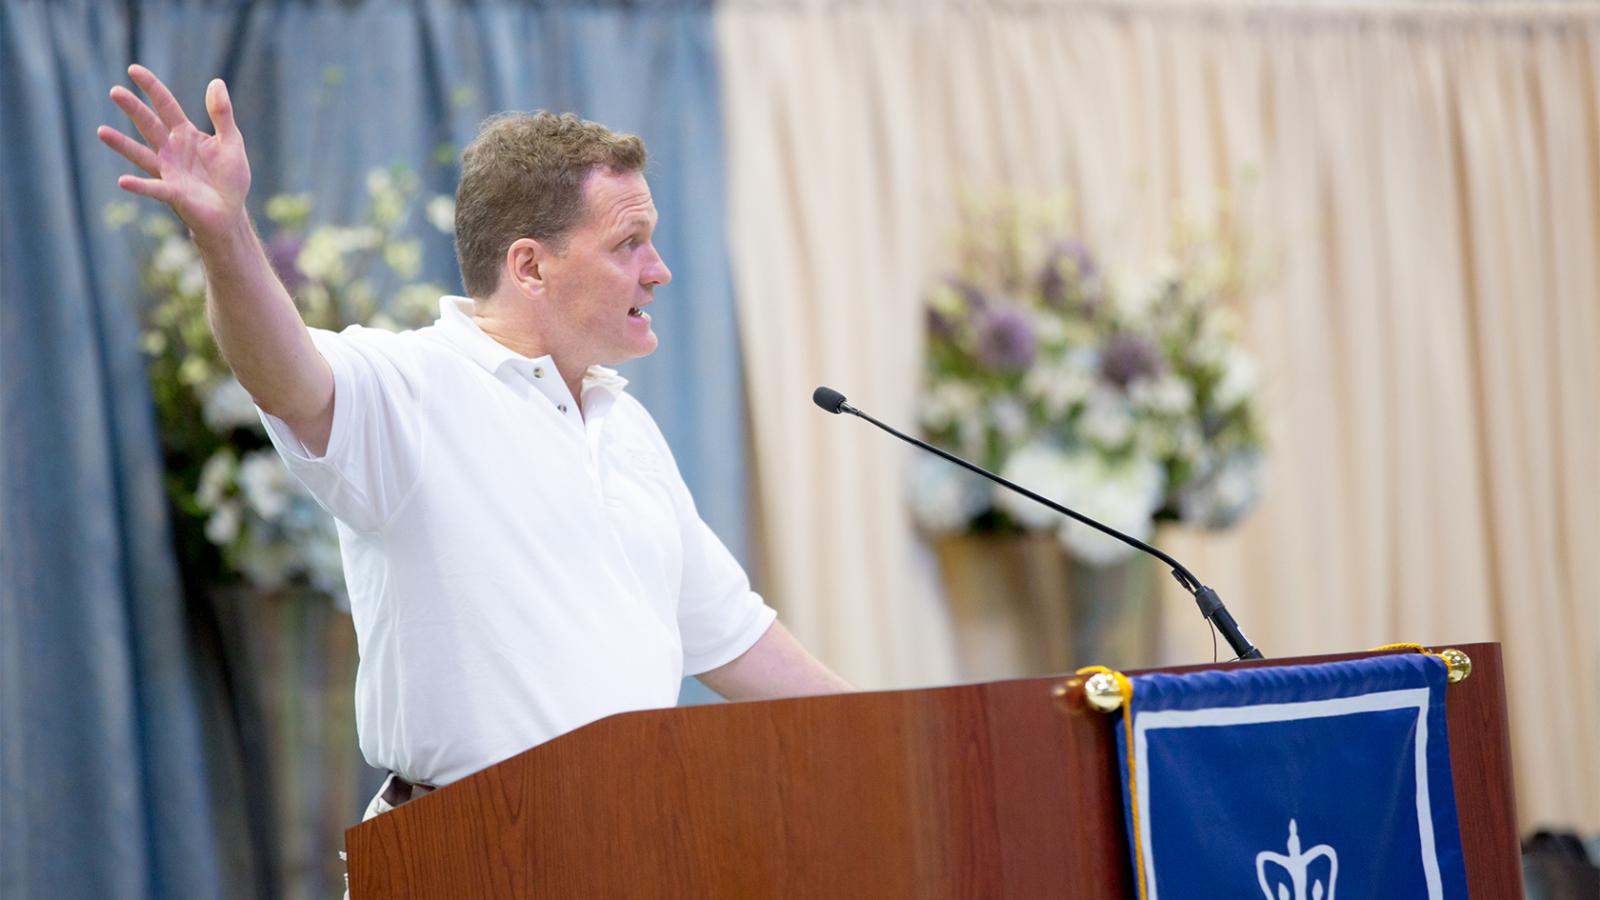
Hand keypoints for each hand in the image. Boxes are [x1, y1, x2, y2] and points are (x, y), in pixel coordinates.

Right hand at [98, 65, 250, 237]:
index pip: (166, 106)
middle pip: (149, 125)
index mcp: (185, 134)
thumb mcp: (231, 141)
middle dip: (133, 109)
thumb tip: (216, 82)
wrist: (230, 213)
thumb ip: (222, 114)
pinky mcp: (172, 193)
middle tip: (115, 91)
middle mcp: (171, 150)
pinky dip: (139, 185)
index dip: (152, 88)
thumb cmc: (229, 177)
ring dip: (122, 144)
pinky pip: (153, 188)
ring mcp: (168, 171)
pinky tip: (123, 180)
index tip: (133, 69)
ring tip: (101, 131)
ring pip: (141, 154)